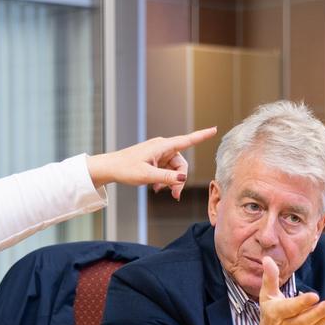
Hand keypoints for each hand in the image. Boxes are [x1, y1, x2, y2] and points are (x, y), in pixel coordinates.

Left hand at [86, 127, 217, 199]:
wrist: (110, 168)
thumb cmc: (125, 168)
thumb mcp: (147, 175)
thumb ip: (166, 178)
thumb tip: (183, 179)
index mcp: (162, 146)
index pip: (187, 140)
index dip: (202, 136)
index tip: (214, 129)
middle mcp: (163, 148)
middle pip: (181, 164)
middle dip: (179, 180)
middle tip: (175, 195)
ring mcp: (159, 155)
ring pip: (174, 170)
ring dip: (170, 182)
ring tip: (160, 191)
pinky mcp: (155, 161)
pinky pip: (166, 171)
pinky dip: (164, 180)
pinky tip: (156, 188)